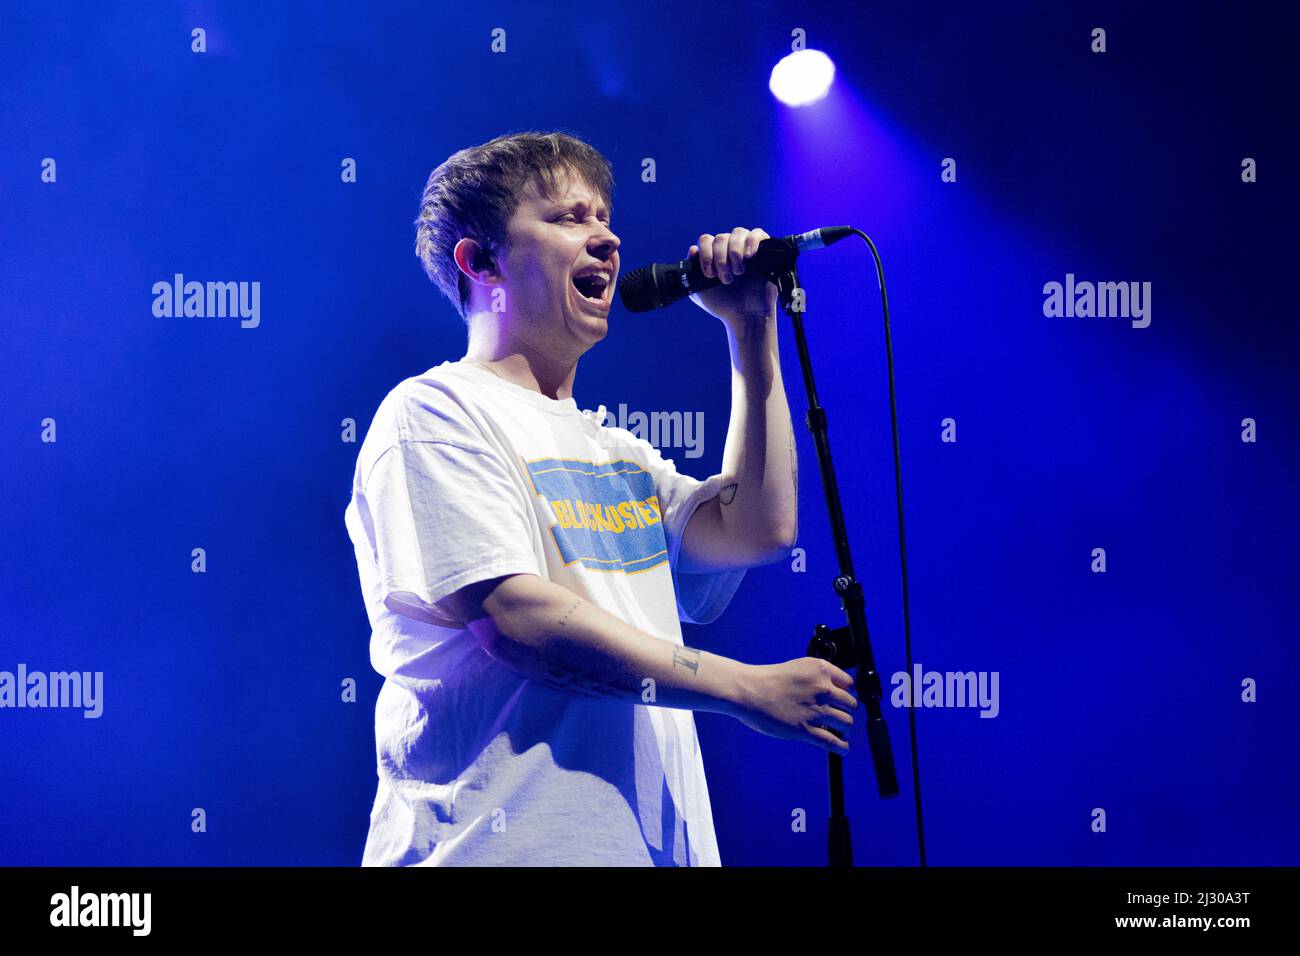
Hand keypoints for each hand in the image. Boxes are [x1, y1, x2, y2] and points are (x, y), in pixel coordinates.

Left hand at [688, 227, 778, 323]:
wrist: (746, 317)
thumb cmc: (723, 305)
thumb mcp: (699, 292)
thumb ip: (692, 272)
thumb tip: (693, 250)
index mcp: (714, 255)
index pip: (706, 240)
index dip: (706, 255)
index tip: (710, 275)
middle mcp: (729, 249)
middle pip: (721, 237)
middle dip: (721, 260)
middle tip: (726, 279)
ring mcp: (746, 249)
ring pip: (738, 232)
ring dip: (735, 252)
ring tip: (739, 272)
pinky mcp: (764, 251)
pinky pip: (758, 233)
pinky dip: (752, 241)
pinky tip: (749, 256)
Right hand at [731, 657, 857, 753]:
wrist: (748, 690)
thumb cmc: (767, 679)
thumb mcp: (798, 667)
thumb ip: (816, 676)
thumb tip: (831, 690)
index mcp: (820, 670)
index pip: (848, 683)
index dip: (847, 693)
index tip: (843, 700)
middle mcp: (822, 688)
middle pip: (850, 704)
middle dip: (848, 711)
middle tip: (842, 716)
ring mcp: (815, 710)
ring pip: (846, 723)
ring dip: (847, 729)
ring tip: (843, 732)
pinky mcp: (806, 730)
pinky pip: (833, 741)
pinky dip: (842, 747)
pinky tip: (843, 748)